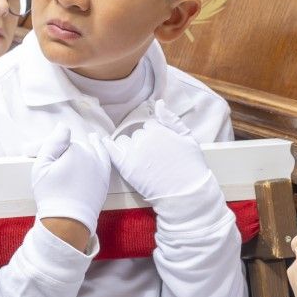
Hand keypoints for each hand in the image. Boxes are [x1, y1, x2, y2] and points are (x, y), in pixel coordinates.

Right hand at [31, 126, 112, 232]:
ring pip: (96, 149)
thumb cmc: (51, 193)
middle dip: (66, 148)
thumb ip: (53, 143)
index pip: (61, 141)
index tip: (32, 152)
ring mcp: (101, 167)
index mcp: (76, 150)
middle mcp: (92, 155)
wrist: (68, 220)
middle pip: (78, 145)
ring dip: (92, 144)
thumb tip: (63, 126)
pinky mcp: (104, 179)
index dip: (47, 146)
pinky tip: (103, 148)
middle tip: (53, 157)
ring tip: (92, 138)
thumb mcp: (41, 166)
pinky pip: (106, 159)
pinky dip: (105, 152)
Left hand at [103, 101, 219, 224]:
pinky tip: (106, 145)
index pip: (149, 126)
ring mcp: (133, 153)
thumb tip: (159, 103)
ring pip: (124, 142)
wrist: (186, 193)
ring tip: (142, 161)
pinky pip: (110, 150)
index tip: (162, 146)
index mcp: (157, 130)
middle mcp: (142, 139)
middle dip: (144, 142)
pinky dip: (108, 146)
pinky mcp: (125, 167)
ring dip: (130, 148)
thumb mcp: (188, 138)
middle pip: (137, 134)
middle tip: (155, 157)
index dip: (156, 135)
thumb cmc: (190, 166)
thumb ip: (172, 120)